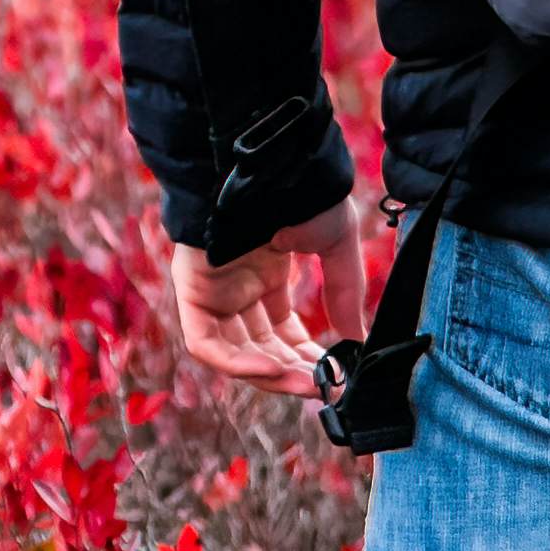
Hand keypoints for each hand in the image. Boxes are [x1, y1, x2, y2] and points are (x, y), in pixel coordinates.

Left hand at [159, 202, 369, 394]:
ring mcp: (212, 290)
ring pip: (235, 353)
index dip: (309, 358)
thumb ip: (345, 291)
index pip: (283, 333)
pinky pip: (206, 343)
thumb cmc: (302, 189)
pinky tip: (273, 370)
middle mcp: (235, 287)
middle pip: (261, 347)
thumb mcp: (335, 243)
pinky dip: (236, 365)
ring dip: (271, 374)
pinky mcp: (191, 291)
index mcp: (265, 273)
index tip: (339, 375)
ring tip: (308, 384)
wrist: (273, 163)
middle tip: (327, 387)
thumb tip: (357, 341)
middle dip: (295, 372)